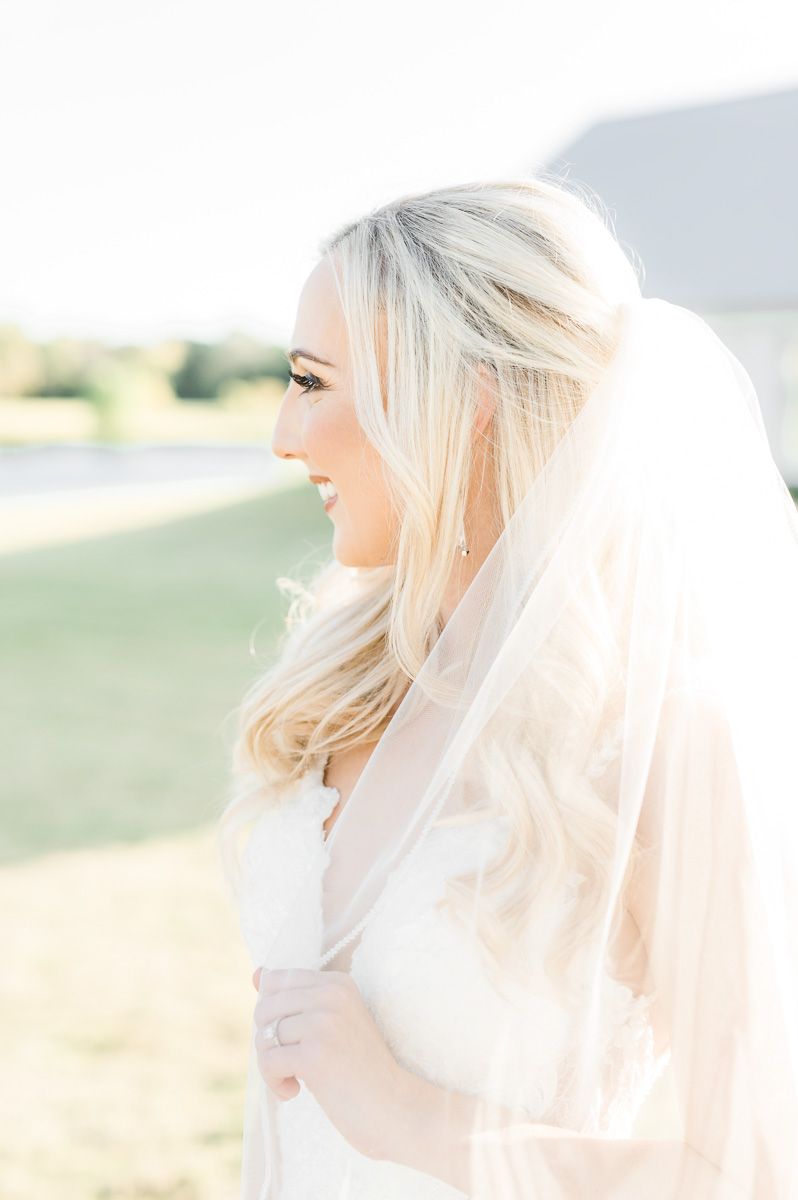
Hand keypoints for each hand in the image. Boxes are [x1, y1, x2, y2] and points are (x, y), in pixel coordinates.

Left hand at [251, 965, 409, 1159]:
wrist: (392, 1106)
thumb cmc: (359, 1068)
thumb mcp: (331, 1023)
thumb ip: (295, 998)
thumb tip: (257, 973)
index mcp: (338, 983)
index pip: (278, 980)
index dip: (273, 1014)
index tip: (291, 1039)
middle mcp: (332, 995)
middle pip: (265, 1007)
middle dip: (267, 1040)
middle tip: (288, 1063)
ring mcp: (324, 1023)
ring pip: (264, 1035)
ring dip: (270, 1065)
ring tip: (292, 1079)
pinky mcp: (315, 1054)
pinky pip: (268, 1061)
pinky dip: (273, 1083)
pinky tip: (293, 1092)